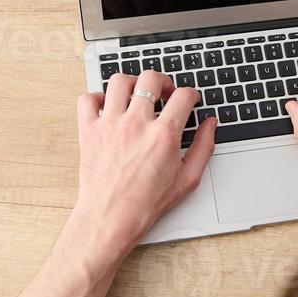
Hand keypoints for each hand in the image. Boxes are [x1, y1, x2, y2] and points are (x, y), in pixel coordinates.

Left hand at [67, 70, 215, 266]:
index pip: (183, 95)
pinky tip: (108, 107)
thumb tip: (210, 125)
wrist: (112, 217)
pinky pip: (88, 99)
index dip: (191, 94)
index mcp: (163, 135)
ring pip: (119, 81)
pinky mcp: (88, 131)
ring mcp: (110, 125)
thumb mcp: (188, 178)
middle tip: (164, 92)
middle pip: (151, 79)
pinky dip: (97, 97)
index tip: (189, 99)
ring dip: (132, 83)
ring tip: (136, 93)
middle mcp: (136, 124)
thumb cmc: (147, 202)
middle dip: (163, 80)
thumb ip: (203, 147)